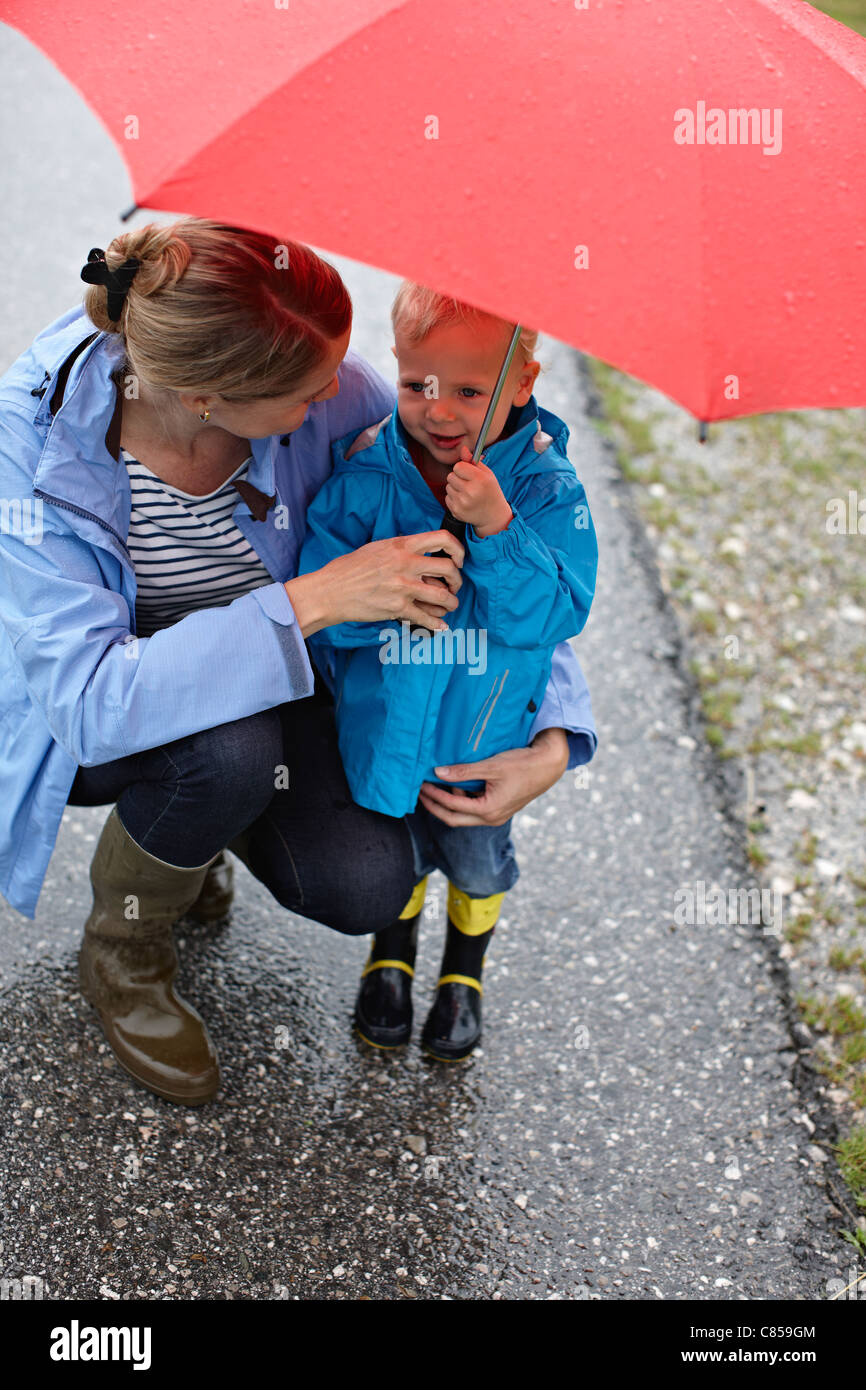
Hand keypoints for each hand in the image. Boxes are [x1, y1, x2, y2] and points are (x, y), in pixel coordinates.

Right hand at [286, 529, 463, 636]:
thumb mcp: (378, 548)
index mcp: (402, 545)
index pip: (442, 539)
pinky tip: (441, 626)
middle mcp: (406, 564)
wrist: (331, 590)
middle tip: (454, 586)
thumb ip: (402, 549)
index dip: (458, 549)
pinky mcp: (397, 608)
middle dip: (457, 580)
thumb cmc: (350, 569)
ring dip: (451, 603)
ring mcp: (403, 587)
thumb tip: (421, 553)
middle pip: (449, 569)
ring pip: (443, 596)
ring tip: (450, 605)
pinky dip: (437, 624)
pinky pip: (426, 618)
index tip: (458, 559)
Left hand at [417, 727, 569, 826]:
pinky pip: (474, 809)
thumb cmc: (523, 764)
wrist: (548, 766)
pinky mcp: (499, 809)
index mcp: (489, 810)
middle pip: (454, 819)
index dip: (434, 796)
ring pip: (464, 815)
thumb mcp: (491, 766)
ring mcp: (496, 816)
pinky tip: (456, 784)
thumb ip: (464, 771)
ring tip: (436, 784)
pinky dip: (462, 799)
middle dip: (435, 806)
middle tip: (420, 793)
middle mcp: (491, 818)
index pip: (453, 806)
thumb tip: (438, 772)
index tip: (421, 786)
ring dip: (449, 802)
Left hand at [444, 446, 512, 537]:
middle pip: (450, 476)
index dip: (462, 468)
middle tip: (468, 484)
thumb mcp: (487, 474)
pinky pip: (447, 498)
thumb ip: (474, 461)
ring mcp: (462, 503)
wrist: (494, 516)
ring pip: (448, 487)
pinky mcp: (456, 511)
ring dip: (455, 488)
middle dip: (458, 478)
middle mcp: (470, 491)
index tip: (468, 473)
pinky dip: (454, 498)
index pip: (458, 466)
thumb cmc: (491, 491)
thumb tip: (462, 449)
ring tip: (467, 494)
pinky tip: (465, 501)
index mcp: (480, 480)